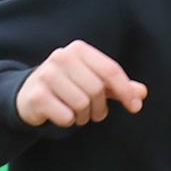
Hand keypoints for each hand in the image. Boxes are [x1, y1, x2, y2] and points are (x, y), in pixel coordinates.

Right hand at [11, 39, 144, 128]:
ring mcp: (46, 75)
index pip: (110, 70)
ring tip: (76, 113)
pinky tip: (60, 114)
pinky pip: (66, 116)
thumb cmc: (67, 86)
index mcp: (78, 49)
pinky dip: (68, 121)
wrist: (28, 94)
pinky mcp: (36, 95)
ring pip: (82, 104)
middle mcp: (61, 57)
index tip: (135, 106)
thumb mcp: (93, 81)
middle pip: (97, 89)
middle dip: (100, 108)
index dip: (126, 90)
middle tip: (95, 113)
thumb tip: (142, 93)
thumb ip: (118, 86)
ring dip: (83, 116)